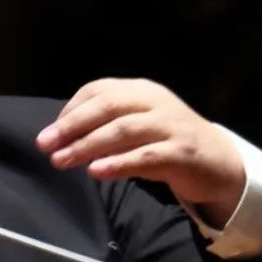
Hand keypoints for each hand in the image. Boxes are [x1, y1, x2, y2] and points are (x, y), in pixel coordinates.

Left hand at [37, 78, 245, 226]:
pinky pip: (146, 156)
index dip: (70, 110)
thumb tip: (59, 139)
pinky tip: (96, 171)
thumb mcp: (135, 128)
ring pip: (123, 130)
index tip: (49, 133)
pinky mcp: (182, 152)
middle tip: (45, 144)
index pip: (98, 90)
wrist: (217, 162)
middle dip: (72, 126)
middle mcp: (154, 102)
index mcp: (140, 90)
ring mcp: (170, 125)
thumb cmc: (166, 144)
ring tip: (62, 160)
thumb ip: (104, 128)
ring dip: (88, 145)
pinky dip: (118, 163)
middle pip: (107, 106)